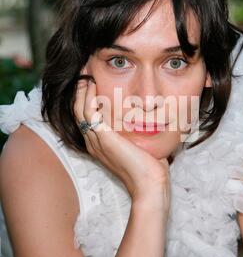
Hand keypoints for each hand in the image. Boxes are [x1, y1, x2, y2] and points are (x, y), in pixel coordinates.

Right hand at [73, 72, 170, 204]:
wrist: (150, 185)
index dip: (85, 98)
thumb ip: (136, 133)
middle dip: (80, 90)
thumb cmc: (150, 169)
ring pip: (80, 109)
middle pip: (78, 111)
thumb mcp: (139, 146)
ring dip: (81, 89)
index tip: (91, 80)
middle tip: (84, 71)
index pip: (86, 117)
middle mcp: (93, 143)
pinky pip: (88, 112)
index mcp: (99, 145)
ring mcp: (96, 141)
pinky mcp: (104, 138)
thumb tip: (147, 118)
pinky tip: (92, 84)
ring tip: (85, 72)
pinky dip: (87, 96)